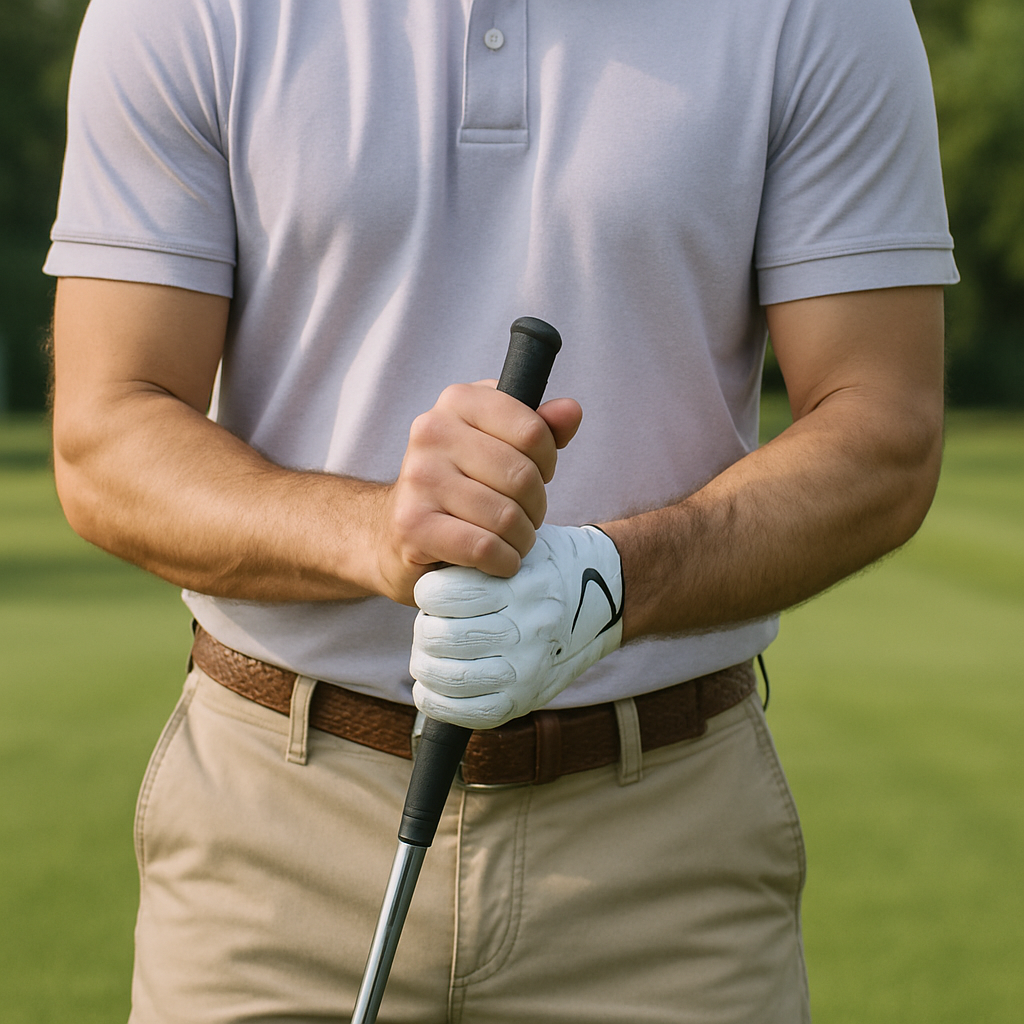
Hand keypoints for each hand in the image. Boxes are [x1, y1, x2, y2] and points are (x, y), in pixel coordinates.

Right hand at [373, 382, 581, 605]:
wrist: (398, 533)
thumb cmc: (462, 486)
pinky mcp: (412, 525)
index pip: (532, 431)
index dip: (546, 462)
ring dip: (520, 540)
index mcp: (458, 400)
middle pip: (522, 476)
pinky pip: (483, 548)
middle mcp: (432, 431)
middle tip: (521, 517)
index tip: (534, 475)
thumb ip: (540, 429)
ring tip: (508, 540)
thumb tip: (571, 411)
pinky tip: (497, 560)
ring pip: (506, 516)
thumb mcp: (501, 446)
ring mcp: (419, 478)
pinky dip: (502, 562)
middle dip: (534, 507)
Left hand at [409, 524, 623, 727]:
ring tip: (429, 655)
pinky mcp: (526, 698)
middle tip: (430, 624)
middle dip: (424, 631)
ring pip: (450, 676)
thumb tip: (422, 578)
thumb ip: (475, 559)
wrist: (604, 596)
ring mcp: (528, 668)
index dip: (428, 593)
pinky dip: (438, 702)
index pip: (446, 594)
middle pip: (442, 638)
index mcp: (520, 587)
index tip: (433, 592)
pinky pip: (469, 713)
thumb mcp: (517, 547)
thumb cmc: (545, 568)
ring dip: (426, 666)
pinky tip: (432, 687)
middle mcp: (527, 628)